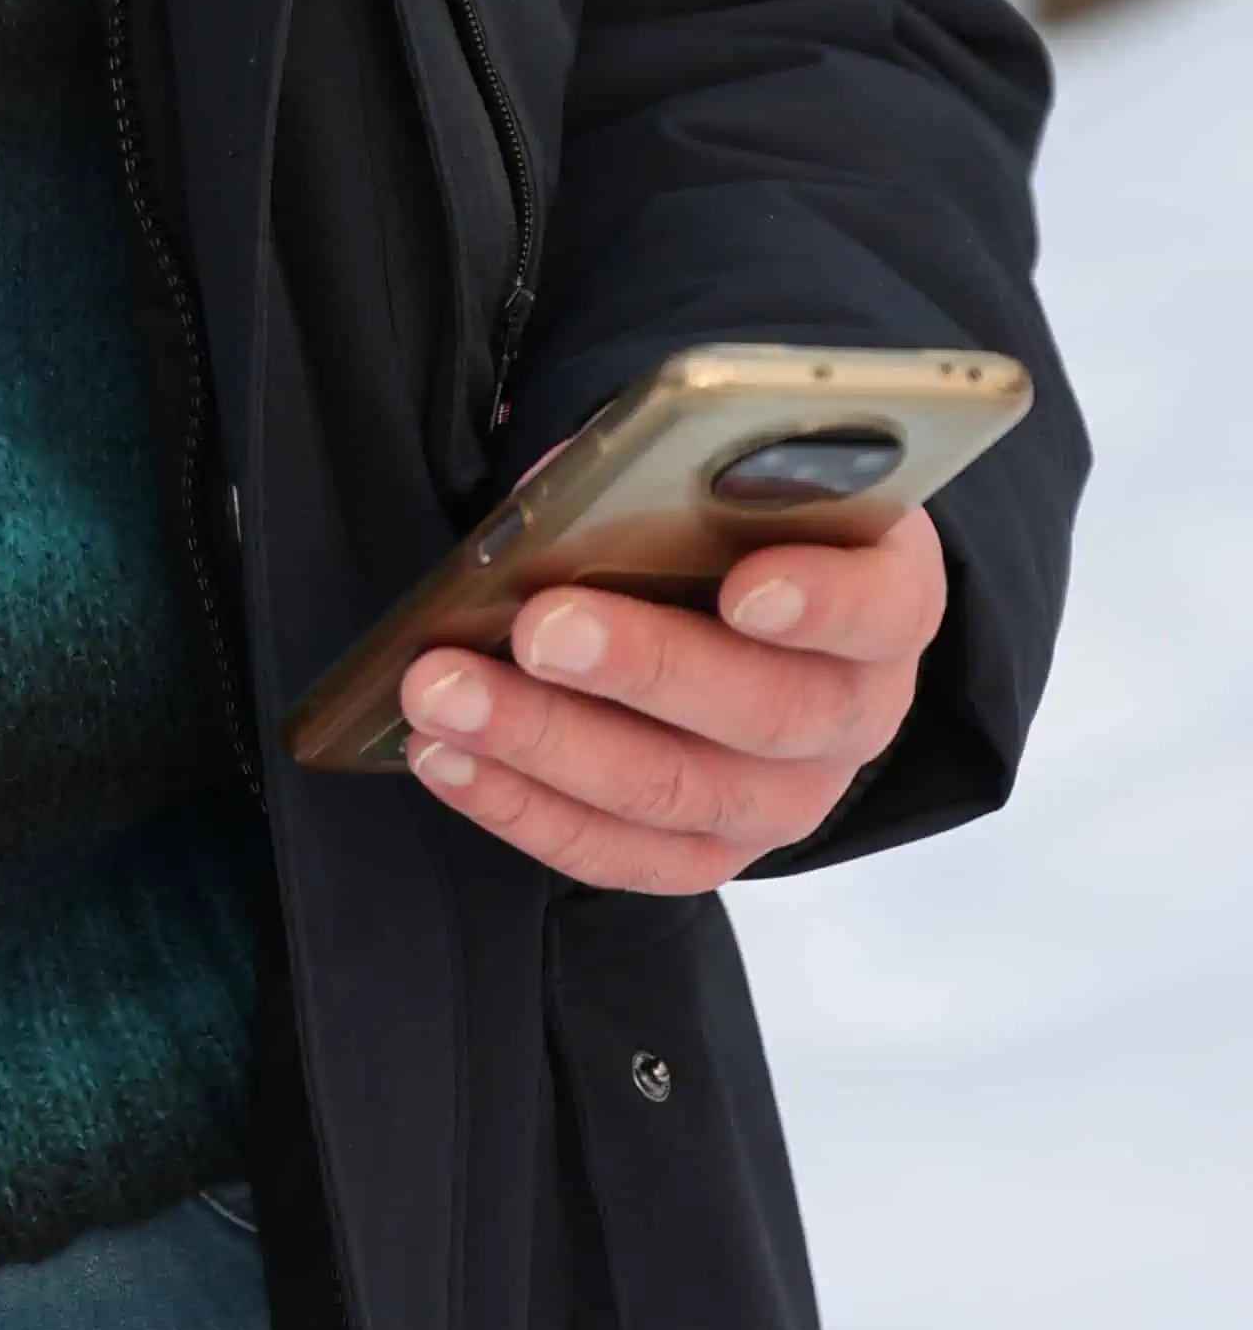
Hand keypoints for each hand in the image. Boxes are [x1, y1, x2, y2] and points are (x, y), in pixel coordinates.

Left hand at [397, 506, 945, 893]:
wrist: (757, 608)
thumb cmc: (736, 519)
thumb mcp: (730, 475)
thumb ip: (676, 480)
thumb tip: (569, 503)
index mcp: (887, 598)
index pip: (881, 607)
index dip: (822, 602)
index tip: (745, 586)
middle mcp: (854, 713)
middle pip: (765, 712)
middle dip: (640, 667)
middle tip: (538, 629)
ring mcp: (786, 798)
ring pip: (675, 794)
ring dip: (545, 743)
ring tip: (443, 694)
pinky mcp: (711, 851)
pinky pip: (620, 854)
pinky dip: (522, 807)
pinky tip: (444, 757)